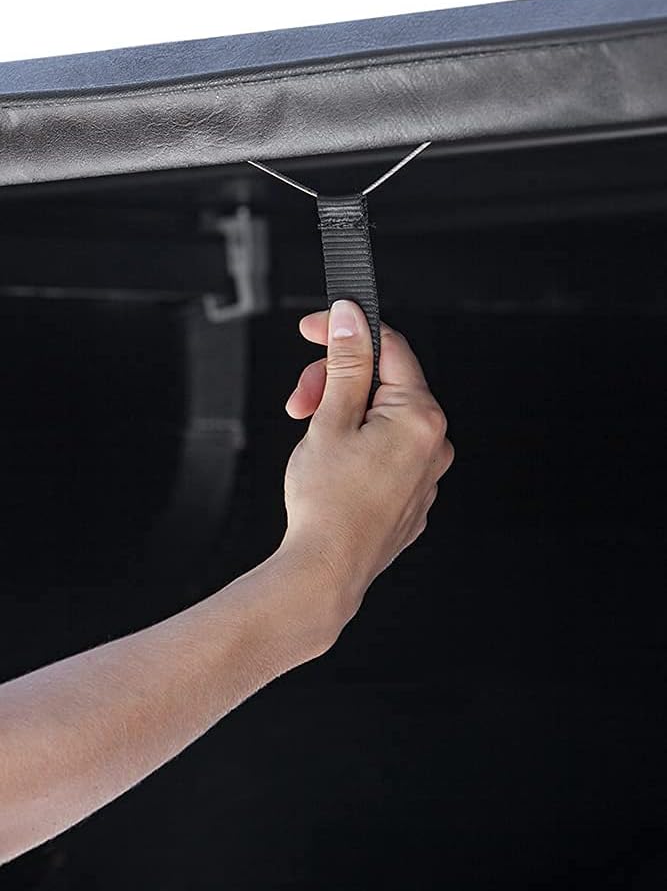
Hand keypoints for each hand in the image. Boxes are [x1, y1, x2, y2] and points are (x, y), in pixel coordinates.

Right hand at [280, 300, 453, 635]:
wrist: (325, 572)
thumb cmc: (326, 504)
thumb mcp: (330, 420)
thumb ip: (346, 363)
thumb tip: (351, 318)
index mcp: (420, 417)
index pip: (388, 347)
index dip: (345, 331)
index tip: (313, 329)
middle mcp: (434, 443)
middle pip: (384, 384)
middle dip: (337, 382)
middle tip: (299, 402)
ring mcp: (427, 473)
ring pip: (384, 419)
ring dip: (344, 414)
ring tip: (312, 438)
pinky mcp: (412, 496)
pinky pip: (388, 452)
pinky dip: (358, 444)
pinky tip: (331, 463)